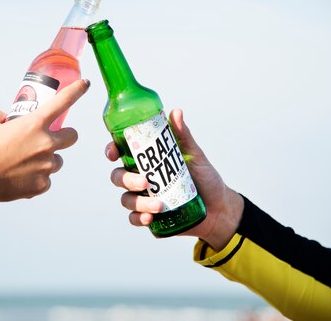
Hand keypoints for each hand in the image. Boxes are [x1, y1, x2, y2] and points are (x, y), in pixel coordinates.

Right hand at [0, 78, 89, 203]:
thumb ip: (0, 115)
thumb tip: (5, 118)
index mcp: (34, 124)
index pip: (63, 102)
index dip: (77, 91)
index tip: (86, 84)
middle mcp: (46, 143)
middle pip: (73, 136)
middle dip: (64, 136)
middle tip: (48, 139)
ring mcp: (46, 166)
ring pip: (57, 160)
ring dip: (47, 160)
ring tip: (24, 163)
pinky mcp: (42, 185)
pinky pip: (46, 179)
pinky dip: (36, 178)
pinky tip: (19, 177)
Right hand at [106, 108, 243, 249]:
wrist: (219, 208)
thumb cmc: (205, 178)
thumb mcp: (195, 155)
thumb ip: (183, 135)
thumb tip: (176, 112)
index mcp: (147, 160)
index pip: (121, 152)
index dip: (111, 150)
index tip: (113, 153)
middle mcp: (141, 178)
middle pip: (118, 176)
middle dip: (126, 179)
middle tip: (145, 182)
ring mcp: (143, 198)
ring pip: (126, 199)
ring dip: (137, 202)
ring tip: (158, 205)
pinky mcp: (149, 217)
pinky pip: (134, 218)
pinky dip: (139, 218)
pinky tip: (150, 218)